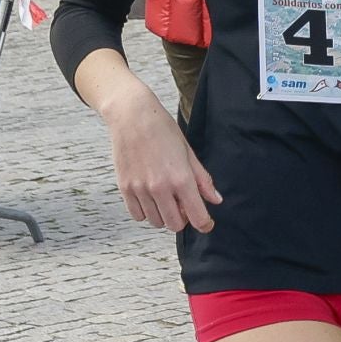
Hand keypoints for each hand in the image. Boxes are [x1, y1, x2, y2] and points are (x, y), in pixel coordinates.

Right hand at [102, 82, 220, 232]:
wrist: (132, 116)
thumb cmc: (162, 130)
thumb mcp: (189, 153)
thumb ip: (202, 180)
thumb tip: (215, 200)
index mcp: (181, 178)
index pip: (197, 217)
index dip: (204, 224)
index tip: (206, 223)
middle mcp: (160, 188)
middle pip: (175, 225)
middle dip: (183, 219)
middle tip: (183, 205)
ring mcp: (140, 189)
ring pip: (156, 222)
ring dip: (164, 215)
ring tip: (165, 198)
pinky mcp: (125, 188)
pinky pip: (137, 215)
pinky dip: (146, 212)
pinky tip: (150, 198)